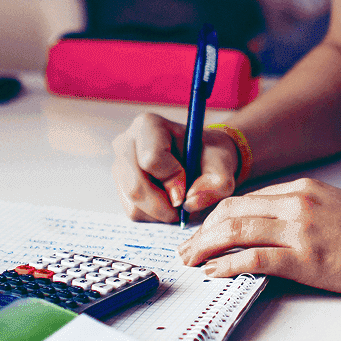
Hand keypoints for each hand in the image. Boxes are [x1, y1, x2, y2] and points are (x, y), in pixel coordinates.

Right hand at [111, 112, 240, 222]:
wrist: (200, 159)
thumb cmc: (209, 155)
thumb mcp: (222, 163)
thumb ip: (217, 182)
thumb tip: (190, 203)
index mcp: (148, 125)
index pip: (151, 159)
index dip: (172, 179)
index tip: (187, 185)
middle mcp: (125, 142)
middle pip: (135, 187)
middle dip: (164, 204)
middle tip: (183, 205)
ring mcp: (118, 165)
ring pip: (134, 204)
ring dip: (161, 211)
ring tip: (178, 200)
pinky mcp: (119, 186)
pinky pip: (133, 212)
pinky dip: (154, 215)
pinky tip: (167, 201)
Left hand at [176, 178, 340, 297]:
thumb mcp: (338, 209)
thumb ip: (304, 213)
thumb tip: (271, 231)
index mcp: (304, 188)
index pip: (246, 198)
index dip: (216, 217)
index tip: (202, 233)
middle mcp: (298, 202)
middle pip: (232, 210)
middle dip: (202, 231)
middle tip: (185, 250)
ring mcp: (302, 229)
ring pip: (236, 230)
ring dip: (206, 248)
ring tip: (191, 262)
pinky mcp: (309, 258)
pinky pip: (255, 259)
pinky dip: (227, 265)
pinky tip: (214, 274)